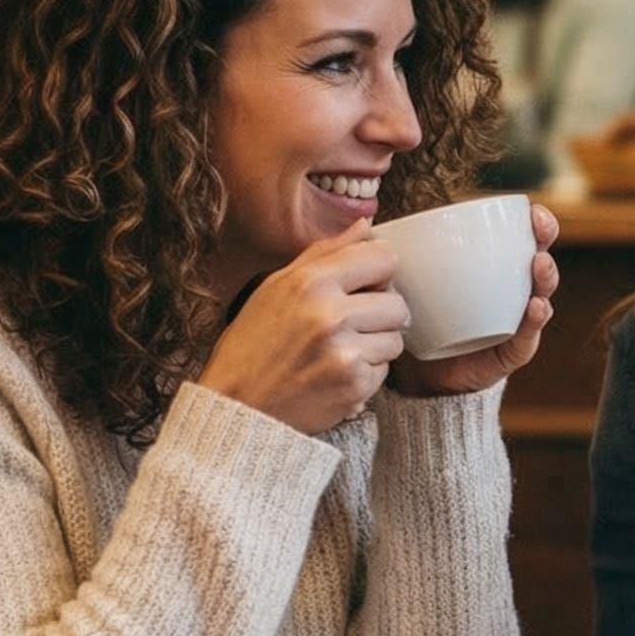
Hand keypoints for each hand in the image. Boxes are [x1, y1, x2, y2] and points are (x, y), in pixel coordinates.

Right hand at [198, 221, 408, 433]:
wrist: (236, 409)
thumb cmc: (252, 346)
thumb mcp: (276, 288)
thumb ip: (325, 253)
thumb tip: (366, 227)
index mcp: (310, 283)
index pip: (384, 258)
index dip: (379, 271)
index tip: (368, 283)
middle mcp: (330, 316)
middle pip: (397, 302)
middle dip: (380, 313)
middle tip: (352, 323)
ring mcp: (345, 353)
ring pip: (396, 339)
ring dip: (376, 345)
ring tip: (341, 350)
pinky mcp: (354, 386)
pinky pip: (385, 370)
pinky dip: (366, 373)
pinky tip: (336, 373)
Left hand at [388, 202, 560, 395]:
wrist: (420, 378)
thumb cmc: (418, 321)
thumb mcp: (408, 285)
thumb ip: (394, 255)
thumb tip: (365, 222)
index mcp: (493, 270)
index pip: (519, 240)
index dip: (530, 223)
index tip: (530, 208)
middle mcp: (511, 292)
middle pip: (537, 259)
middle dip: (545, 239)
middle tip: (542, 226)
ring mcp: (516, 322)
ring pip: (541, 294)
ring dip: (545, 277)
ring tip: (539, 265)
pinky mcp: (512, 351)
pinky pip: (528, 335)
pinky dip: (535, 320)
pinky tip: (534, 307)